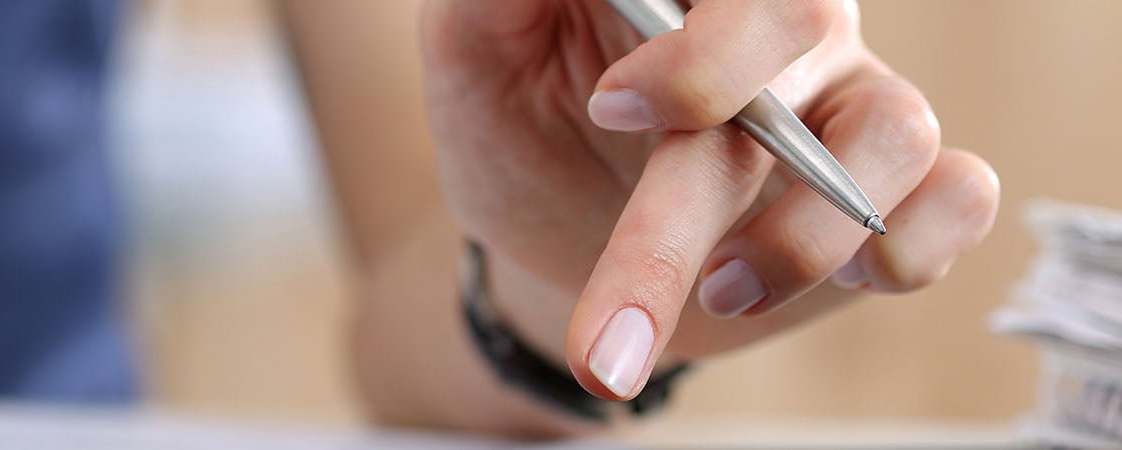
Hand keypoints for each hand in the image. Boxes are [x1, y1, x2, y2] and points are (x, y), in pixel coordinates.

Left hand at [422, 0, 998, 400]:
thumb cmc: (514, 125)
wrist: (548, 241)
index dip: (698, 49)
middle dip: (707, 180)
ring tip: (719, 292)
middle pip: (799, 35)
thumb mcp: (475, 53)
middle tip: (628, 293)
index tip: (614, 107)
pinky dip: (920, 240)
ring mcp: (841, 99)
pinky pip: (957, 192)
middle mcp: (778, 22)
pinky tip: (856, 277)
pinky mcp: (888, 190)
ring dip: (803, 236)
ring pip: (891, 128)